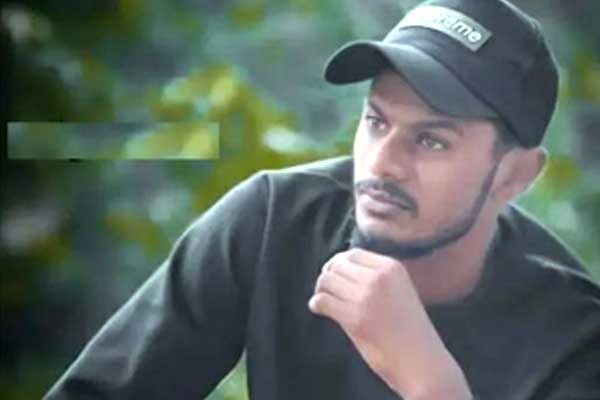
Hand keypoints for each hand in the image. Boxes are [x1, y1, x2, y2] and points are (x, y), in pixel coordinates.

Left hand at [308, 248, 471, 399]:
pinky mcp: (355, 318)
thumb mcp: (400, 292)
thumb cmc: (410, 333)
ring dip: (320, 290)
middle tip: (325, 289)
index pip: (354, 253)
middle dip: (328, 276)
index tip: (333, 274)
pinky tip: (319, 310)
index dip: (339, 263)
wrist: (422, 363)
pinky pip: (323, 300)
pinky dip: (317, 304)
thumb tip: (338, 271)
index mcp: (392, 268)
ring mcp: (367, 297)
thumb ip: (375, 280)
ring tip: (322, 301)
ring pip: (327, 280)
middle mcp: (379, 277)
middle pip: (338, 265)